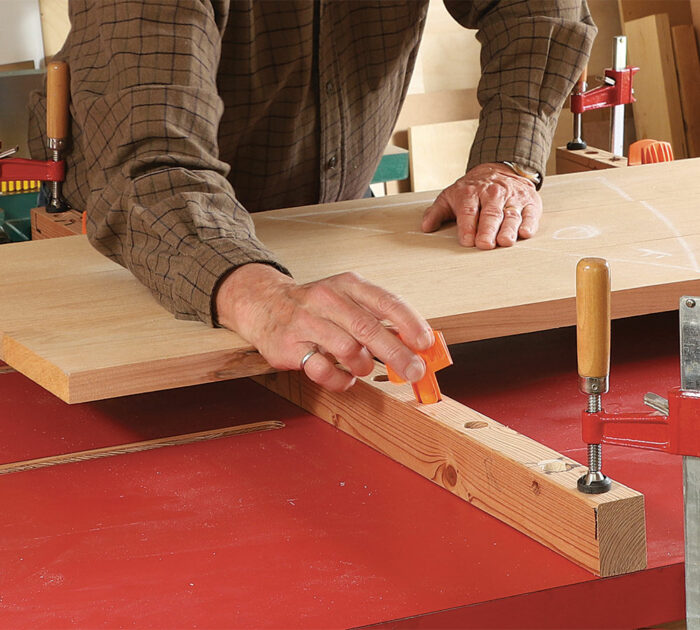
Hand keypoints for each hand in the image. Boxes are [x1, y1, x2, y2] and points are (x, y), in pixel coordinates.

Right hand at [215, 264, 434, 391]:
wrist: (264, 303)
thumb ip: (378, 316)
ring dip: (363, 366)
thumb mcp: (346, 297)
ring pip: (347, 350)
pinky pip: (324, 371)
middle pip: (368, 328)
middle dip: (396, 353)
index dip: (409, 323)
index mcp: (347, 285)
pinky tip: (345, 378)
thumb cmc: (315, 305)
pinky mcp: (290, 346)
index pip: (385, 301)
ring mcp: (306, 323)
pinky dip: (341, 380)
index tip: (425, 342)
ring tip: (363, 367)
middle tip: (414, 371)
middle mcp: (327, 300)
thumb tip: (416, 342)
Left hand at [421, 162, 542, 248]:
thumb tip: (426, 227)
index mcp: (471, 193)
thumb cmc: (473, 189)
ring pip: (511, 215)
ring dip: (508, 229)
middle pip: (490, 214)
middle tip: (485, 245)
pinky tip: (525, 233)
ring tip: (505, 242)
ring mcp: (512, 199)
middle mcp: (492, 195)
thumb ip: (436, 212)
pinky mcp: (529, 203)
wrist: (500, 168)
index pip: (468, 211)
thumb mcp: (450, 196)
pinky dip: (529, 223)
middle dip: (487, 230)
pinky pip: (530, 213)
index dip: (468, 226)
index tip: (467, 240)